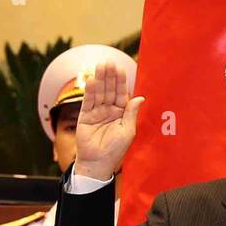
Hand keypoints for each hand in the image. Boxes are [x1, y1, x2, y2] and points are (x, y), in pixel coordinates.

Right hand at [74, 60, 143, 180]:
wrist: (98, 163)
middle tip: (108, 62)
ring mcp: (96, 112)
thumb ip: (131, 113)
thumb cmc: (115, 150)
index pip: (121, 93)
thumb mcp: (127, 131)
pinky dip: (89, 91)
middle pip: (109, 89)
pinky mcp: (85, 116)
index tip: (120, 68)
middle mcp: (109, 110)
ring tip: (99, 66)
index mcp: (121, 112)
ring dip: (99, 80)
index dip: (120, 81)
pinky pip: (88, 102)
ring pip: (99, 93)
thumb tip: (140, 97)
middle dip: (109, 76)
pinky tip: (91, 81)